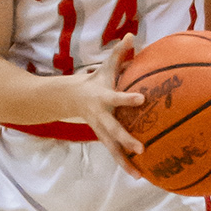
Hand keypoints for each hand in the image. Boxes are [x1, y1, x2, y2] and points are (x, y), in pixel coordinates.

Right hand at [72, 34, 147, 178]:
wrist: (68, 98)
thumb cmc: (94, 81)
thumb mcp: (104, 67)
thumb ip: (119, 53)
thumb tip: (132, 35)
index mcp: (103, 98)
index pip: (116, 97)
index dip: (127, 99)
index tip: (142, 99)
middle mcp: (100, 117)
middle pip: (113, 131)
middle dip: (126, 140)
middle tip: (141, 148)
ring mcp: (100, 130)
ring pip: (112, 148)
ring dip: (124, 162)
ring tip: (139, 175)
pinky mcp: (103, 138)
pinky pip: (114, 152)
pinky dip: (124, 164)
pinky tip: (138, 174)